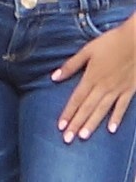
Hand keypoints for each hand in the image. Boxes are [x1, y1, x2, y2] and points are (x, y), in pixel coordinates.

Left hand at [58, 19, 135, 143]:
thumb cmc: (111, 42)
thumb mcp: (87, 50)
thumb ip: (71, 65)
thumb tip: (54, 77)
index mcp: (91, 77)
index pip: (76, 99)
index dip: (68, 113)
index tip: (60, 127)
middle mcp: (103, 86)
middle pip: (87, 108)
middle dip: (76, 124)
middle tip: (68, 139)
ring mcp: (117, 89)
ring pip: (102, 110)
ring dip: (92, 124)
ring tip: (83, 136)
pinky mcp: (130, 89)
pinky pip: (122, 106)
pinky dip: (117, 118)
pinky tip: (111, 129)